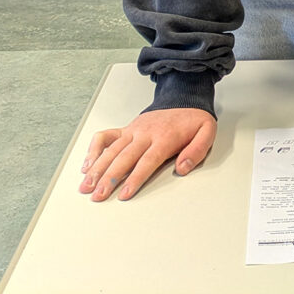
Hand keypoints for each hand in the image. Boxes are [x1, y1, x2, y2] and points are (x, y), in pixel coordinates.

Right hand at [79, 107, 216, 201]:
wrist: (184, 97)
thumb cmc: (193, 120)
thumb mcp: (207, 132)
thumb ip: (197, 151)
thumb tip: (182, 168)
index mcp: (165, 137)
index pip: (147, 161)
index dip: (135, 178)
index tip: (124, 194)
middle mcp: (145, 134)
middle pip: (124, 158)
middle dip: (109, 178)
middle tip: (98, 196)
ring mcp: (133, 130)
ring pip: (111, 150)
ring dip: (97, 169)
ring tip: (86, 186)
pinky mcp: (127, 128)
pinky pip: (106, 136)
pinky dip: (94, 149)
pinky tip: (87, 165)